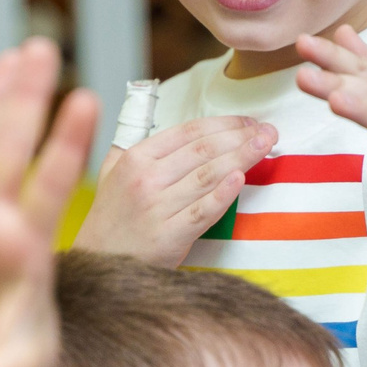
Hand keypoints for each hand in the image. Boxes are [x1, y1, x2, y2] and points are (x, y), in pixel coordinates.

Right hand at [73, 114, 275, 263]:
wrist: (97, 262)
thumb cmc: (110, 218)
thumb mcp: (111, 171)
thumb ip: (133, 140)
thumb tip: (148, 103)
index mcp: (136, 158)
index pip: (189, 131)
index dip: (224, 123)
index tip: (249, 121)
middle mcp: (146, 179)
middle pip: (203, 150)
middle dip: (241, 137)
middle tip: (269, 132)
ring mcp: (157, 208)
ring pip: (208, 176)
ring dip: (242, 158)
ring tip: (266, 146)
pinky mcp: (168, 237)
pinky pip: (202, 212)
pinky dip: (223, 195)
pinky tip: (241, 180)